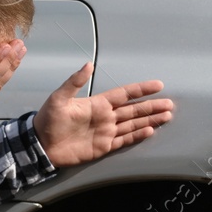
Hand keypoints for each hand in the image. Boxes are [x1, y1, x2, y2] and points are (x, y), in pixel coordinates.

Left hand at [35, 62, 173, 167]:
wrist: (41, 145)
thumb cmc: (48, 119)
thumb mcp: (59, 98)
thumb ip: (75, 82)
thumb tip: (88, 64)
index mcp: (97, 103)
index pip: (125, 94)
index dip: (141, 89)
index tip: (158, 85)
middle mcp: (105, 116)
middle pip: (134, 110)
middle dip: (152, 106)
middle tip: (170, 103)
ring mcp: (106, 132)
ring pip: (133, 124)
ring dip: (150, 120)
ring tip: (166, 116)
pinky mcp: (103, 146)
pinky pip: (124, 140)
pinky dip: (137, 136)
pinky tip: (150, 131)